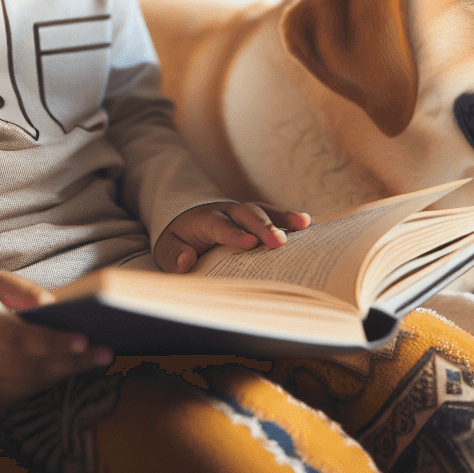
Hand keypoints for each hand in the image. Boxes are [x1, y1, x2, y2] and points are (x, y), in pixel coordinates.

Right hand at [0, 270, 112, 408]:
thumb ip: (21, 290)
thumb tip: (53, 305)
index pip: (18, 338)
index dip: (51, 342)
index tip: (83, 339)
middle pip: (29, 366)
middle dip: (70, 362)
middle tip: (105, 352)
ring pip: (28, 384)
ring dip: (63, 373)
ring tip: (94, 359)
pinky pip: (20, 393)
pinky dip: (45, 381)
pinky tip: (67, 367)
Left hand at [155, 201, 310, 272]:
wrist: (186, 218)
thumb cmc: (179, 239)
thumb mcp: (166, 248)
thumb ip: (173, 256)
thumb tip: (186, 261)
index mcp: (204, 220)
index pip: (219, 225)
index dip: (233, 233)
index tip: (249, 243)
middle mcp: (226, 211)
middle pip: (247, 215)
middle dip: (264, 227)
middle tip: (279, 242)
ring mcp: (242, 211)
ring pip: (263, 211)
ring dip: (282, 218)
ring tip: (303, 225)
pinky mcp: (255, 215)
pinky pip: (273, 214)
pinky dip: (288, 218)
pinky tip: (307, 223)